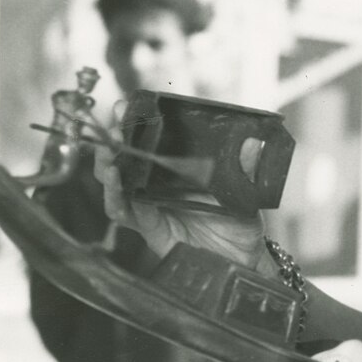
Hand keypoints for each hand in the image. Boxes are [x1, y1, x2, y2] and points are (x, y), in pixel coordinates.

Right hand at [93, 131, 266, 266]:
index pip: (149, 142)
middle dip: (115, 136)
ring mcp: (151, 207)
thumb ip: (244, 168)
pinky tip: (115, 179)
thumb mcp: (244, 187)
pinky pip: (125, 213)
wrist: (244, 257)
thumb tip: (252, 146)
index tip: (128, 104)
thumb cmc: (240, 220)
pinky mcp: (150, 229)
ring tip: (110, 148)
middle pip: (125, 158)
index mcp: (178, 170)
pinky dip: (116, 197)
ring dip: (109, 163)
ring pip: (117, 183)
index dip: (135, 123)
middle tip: (114, 116)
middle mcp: (159, 186)